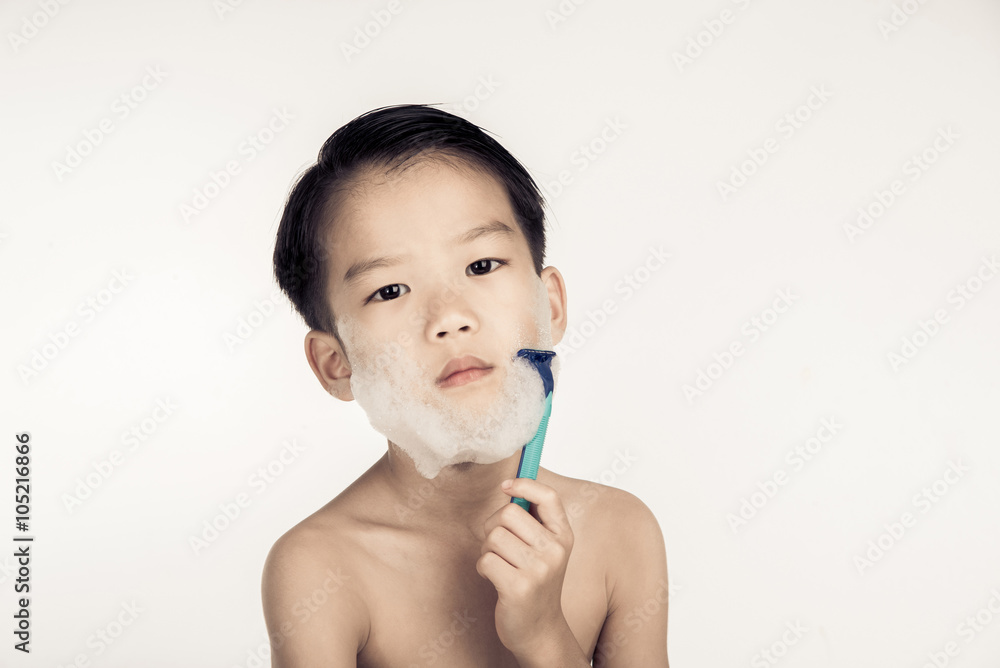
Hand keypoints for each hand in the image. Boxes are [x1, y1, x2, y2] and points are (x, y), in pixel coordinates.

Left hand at [476, 478, 574, 657]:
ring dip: (487, 549)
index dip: (525, 484)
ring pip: (493, 537)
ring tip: (500, 565)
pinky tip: (495, 579)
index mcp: (563, 536)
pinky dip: (483, 568)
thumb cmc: (536, 584)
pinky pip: (485, 560)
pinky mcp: (518, 588)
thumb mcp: (546, 550)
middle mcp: (555, 551)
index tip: (506, 486)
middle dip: (492, 526)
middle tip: (498, 544)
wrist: (540, 631)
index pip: (548, 497)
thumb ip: (533, 521)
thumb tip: (510, 486)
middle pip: (508, 513)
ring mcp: (538, 570)